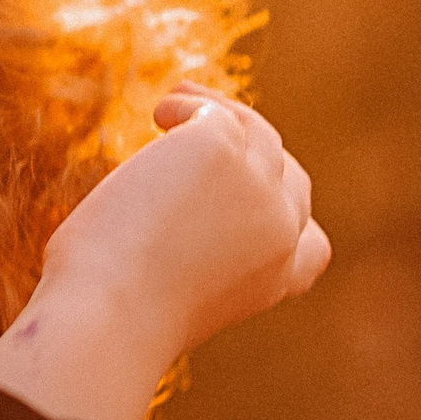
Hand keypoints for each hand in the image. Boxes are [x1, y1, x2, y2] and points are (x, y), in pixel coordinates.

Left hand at [44, 80, 331, 361]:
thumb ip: (190, 255)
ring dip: (215, 112)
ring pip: (254, 132)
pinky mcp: (222, 151)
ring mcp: (256, 188)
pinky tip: (159, 114)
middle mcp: (279, 231)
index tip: (250, 194)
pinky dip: (186, 106)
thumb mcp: (171, 289)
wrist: (109, 313)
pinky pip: (211, 113)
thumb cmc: (114, 313)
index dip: (290, 213)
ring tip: (170, 108)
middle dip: (253, 151)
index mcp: (275, 279)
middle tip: (208, 130)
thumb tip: (159, 210)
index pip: (311, 244)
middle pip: (288, 175)